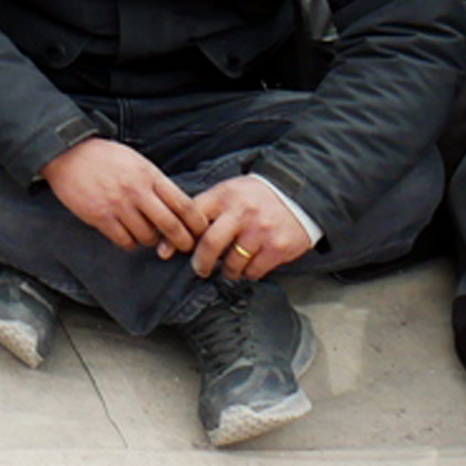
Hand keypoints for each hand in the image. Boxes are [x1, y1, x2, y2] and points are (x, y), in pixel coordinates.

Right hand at [40, 137, 206, 255]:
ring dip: (152, 241)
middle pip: (171, 225)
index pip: (183, 204)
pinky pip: (124, 241)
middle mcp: (135, 191)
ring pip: (147, 237)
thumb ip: (156, 183)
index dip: (197, 222)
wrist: (66, 154)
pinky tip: (128, 236)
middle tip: (185, 245)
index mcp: (148, 175)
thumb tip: (177, 208)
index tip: (200, 230)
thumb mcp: (136, 162)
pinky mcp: (99, 217)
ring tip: (149, 236)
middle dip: (183, 241)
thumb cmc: (103, 156)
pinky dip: (130, 243)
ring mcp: (117, 205)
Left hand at [186, 176, 315, 283]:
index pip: (191, 217)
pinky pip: (254, 270)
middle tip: (199, 269)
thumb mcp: (228, 192)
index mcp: (223, 196)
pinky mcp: (277, 247)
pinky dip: (247, 273)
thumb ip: (205, 209)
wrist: (298, 195)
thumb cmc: (255, 197)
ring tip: (228, 268)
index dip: (175, 236)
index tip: (167, 251)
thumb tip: (177, 233)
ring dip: (227, 270)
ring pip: (232, 262)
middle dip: (200, 262)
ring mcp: (260, 231)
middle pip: (209, 244)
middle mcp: (241, 213)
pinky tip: (248, 267)